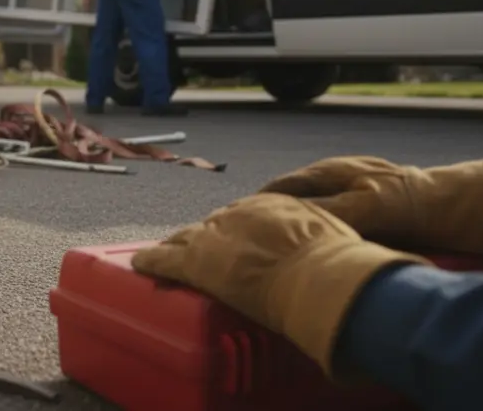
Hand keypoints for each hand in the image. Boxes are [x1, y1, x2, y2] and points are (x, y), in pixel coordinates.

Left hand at [132, 194, 427, 374]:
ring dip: (179, 246)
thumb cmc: (342, 265)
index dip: (236, 230)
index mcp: (277, 207)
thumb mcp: (339, 240)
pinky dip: (154, 260)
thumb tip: (338, 260)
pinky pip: (168, 257)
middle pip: (215, 223)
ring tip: (166, 251)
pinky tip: (140, 263)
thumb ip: (328, 241)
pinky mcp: (200, 258)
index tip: (235, 240)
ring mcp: (219, 234)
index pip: (248, 215)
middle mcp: (244, 213)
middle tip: (195, 244)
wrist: (324, 275)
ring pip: (190, 237)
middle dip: (204, 235)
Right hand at [260, 156, 482, 255]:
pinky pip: (330, 226)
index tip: (233, 226)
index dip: (255, 207)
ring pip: (310, 215)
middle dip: (269, 220)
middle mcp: (336, 180)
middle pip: (291, 201)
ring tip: (275, 255)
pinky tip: (315, 257)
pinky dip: (317, 239)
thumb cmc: (417, 203)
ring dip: (293, 232)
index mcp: (330, 172)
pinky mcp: (368, 213)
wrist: (465, 208)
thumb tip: (286, 221)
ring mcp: (352, 195)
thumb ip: (329, 213)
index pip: (279, 189)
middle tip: (249, 245)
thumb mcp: (369, 207)